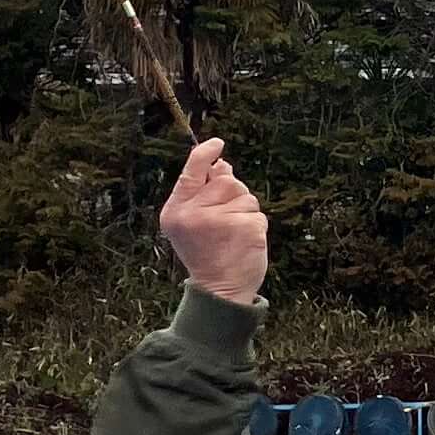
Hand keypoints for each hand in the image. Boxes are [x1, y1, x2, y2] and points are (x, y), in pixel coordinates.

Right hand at [160, 137, 267, 302]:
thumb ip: (202, 194)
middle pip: (226, 180)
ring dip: (246, 211)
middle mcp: (194, 213)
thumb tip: (221, 165)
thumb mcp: (193, 223)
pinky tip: (244, 243)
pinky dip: (256, 226)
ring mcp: (219, 220)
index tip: (217, 143)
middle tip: (225, 222)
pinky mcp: (244, 228)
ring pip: (245, 196)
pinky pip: (258, 214)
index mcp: (176, 210)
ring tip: (233, 235)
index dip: (205, 154)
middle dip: (233, 195)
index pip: (191, 172)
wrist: (218, 291)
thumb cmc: (207, 254)